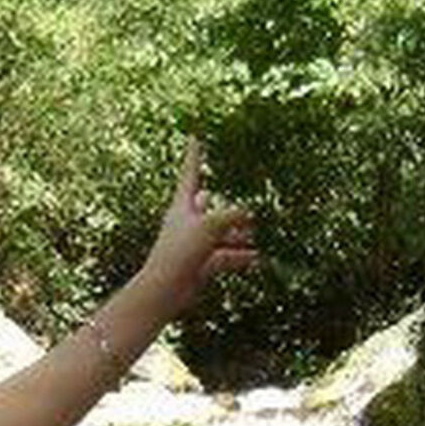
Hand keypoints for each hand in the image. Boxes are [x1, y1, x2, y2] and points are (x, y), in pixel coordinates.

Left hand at [142, 138, 257, 314]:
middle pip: (207, 206)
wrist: (165, 289)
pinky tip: (259, 258)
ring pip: (219, 234)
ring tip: (257, 232)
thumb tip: (249, 214)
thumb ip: (232, 216)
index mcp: (182, 206)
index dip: (194, 155)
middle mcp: (186, 222)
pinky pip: (224, 256)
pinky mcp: (200, 264)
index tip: (194, 136)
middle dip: (224, 203)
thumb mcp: (210, 226)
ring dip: (237, 234)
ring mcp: (193, 244)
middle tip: (237, 196)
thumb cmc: (180, 251)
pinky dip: (240, 256)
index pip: (190, 173)